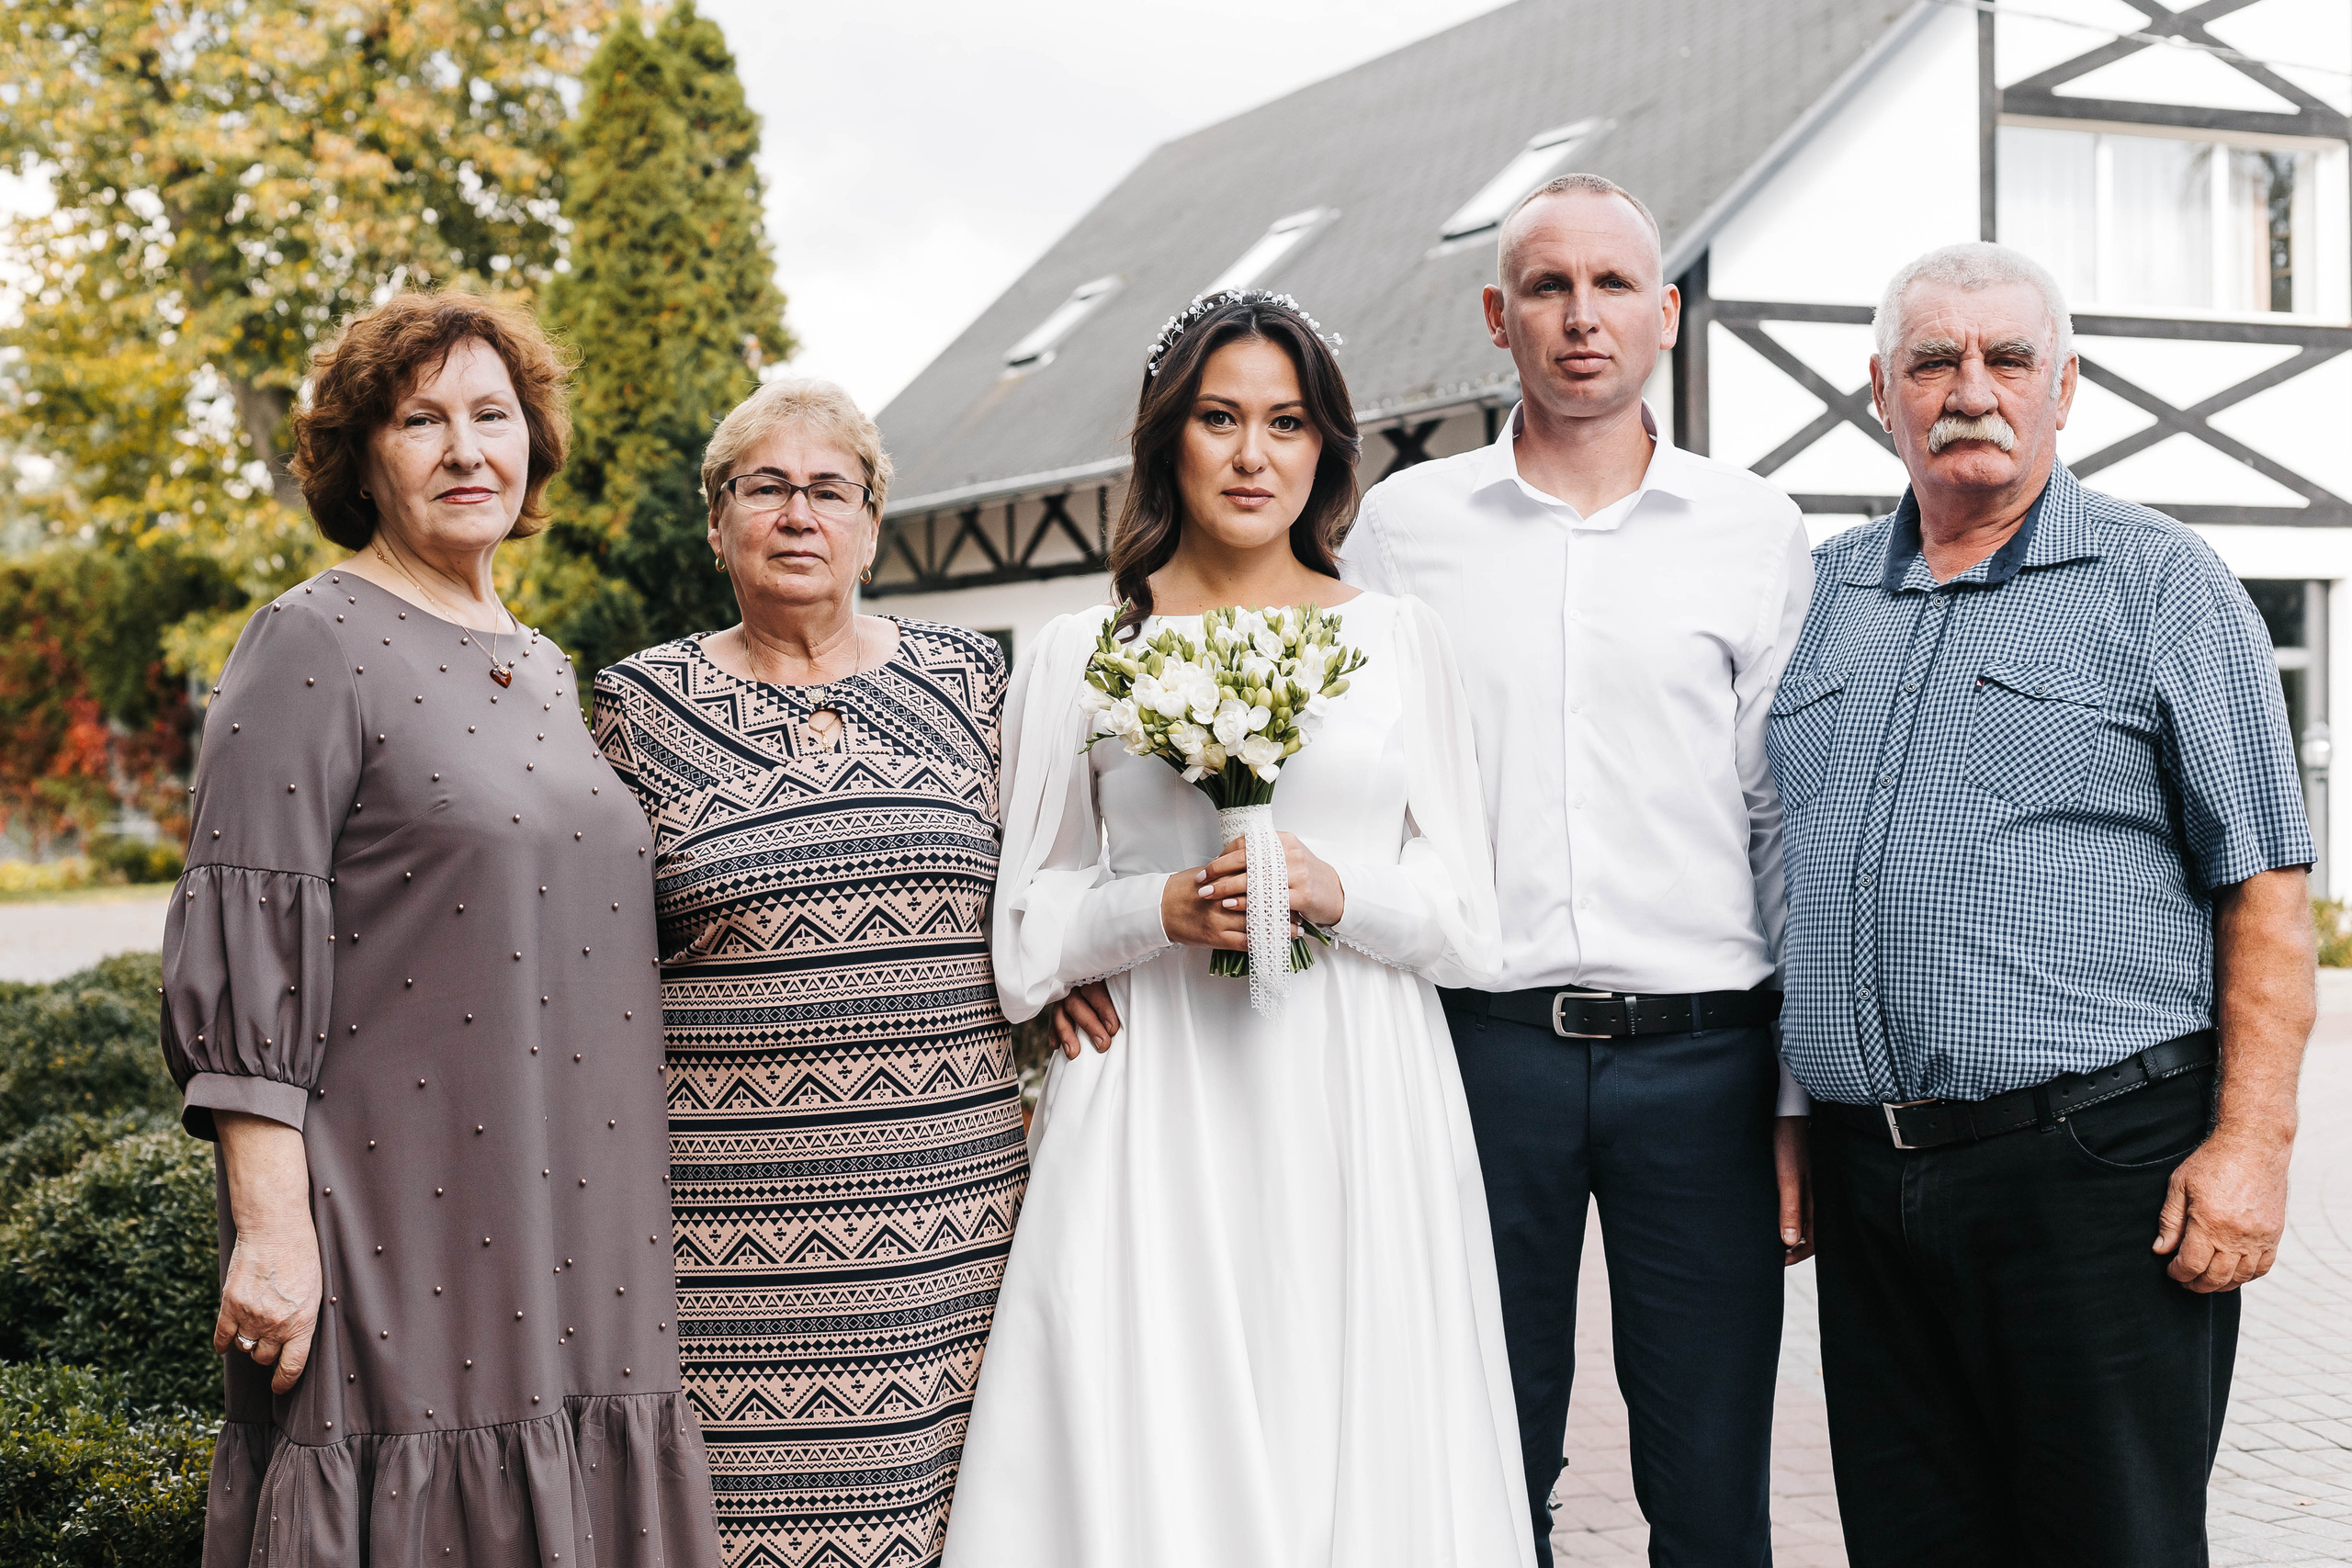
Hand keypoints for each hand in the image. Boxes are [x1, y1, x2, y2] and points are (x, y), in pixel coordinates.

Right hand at [212, 1109, 320, 1393]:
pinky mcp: (229, 1305)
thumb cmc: (303, 1256)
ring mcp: (250, 1316)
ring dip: (248, 1344)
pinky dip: (224, 1343)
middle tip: (270, 1340)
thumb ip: (302, 1318)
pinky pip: (222, 1337)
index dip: (284, 1381)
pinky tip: (226, 1343)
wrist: (276, 1229)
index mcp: (302, 1322)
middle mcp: (275, 1324)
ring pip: (244, 1348)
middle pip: (264, 1357)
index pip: (291, 1367)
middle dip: (267, 1352)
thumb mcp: (314, 1290)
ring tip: (254, 1330)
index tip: (279, 1387)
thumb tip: (291, 1343)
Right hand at [1048, 981, 1122, 1058]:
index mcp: (1094, 975)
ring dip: (1066, 1033)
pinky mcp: (1057, 1002)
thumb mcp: (1120, 986)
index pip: (1095, 990)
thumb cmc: (1118, 987)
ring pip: (1060, 1011)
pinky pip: (1052, 1017)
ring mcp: (1064, 992)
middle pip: (1076, 1002)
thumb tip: (1123, 1023)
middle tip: (1102, 1045)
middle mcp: (1075, 982)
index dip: (1103, 1009)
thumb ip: (1122, 999)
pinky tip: (1056, 1046)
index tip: (1112, 1028)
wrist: (1104, 975)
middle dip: (1089, 1025)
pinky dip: (1054, 1031)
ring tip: (1073, 1053)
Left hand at [1192, 831, 1344, 927]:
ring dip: (1227, 888)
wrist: (1335, 893)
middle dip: (1219, 872)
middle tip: (1201, 882)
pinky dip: (1246, 903)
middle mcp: (1290, 853)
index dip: (1222, 856)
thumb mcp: (1284, 858)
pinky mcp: (1303, 894)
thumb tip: (1223, 859)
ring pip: (1255, 880)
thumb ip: (1260, 856)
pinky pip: (1268, 899)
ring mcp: (1298, 873)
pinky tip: (1231, 906)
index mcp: (1282, 841)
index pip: (1245, 844)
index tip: (1207, 869)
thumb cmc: (1303, 877)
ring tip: (1209, 895)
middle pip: (1246, 860)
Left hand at [1774, 1115, 1813, 1264]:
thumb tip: (1788, 1242)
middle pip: (1807, 1233)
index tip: (1777, 1263)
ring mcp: (1807, 1187)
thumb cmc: (1788, 1144)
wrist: (1788, 1112)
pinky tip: (1769, 1213)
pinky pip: (1795, 1203)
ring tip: (1767, 1239)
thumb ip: (1790, 1208)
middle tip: (1770, 1256)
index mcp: (1815, 1201)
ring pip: (1801, 1219)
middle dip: (1791, 1247)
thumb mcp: (1787, 1178)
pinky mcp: (1798, 1176)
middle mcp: (1814, 1197)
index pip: (1811, 1241)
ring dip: (1787, 1231)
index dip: (1795, 1256)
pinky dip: (1784, 1214)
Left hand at [2154, 1122, 2291, 1291]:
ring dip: (2221, 1285)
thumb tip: (2161, 1250)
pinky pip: (2263, 1267)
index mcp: (2210, 1223)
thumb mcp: (2180, 1185)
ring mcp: (2259, 1237)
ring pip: (2240, 1277)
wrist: (2254, 1146)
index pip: (2191, 1264)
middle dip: (2196, 1284)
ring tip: (2206, 1280)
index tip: (2171, 1270)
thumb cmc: (2213, 1161)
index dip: (2178, 1273)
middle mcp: (2237, 1235)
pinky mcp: (2274, 1233)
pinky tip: (2233, 1273)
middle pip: (2216, 1277)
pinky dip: (2247, 1276)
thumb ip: (2170, 1220)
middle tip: (2185, 1280)